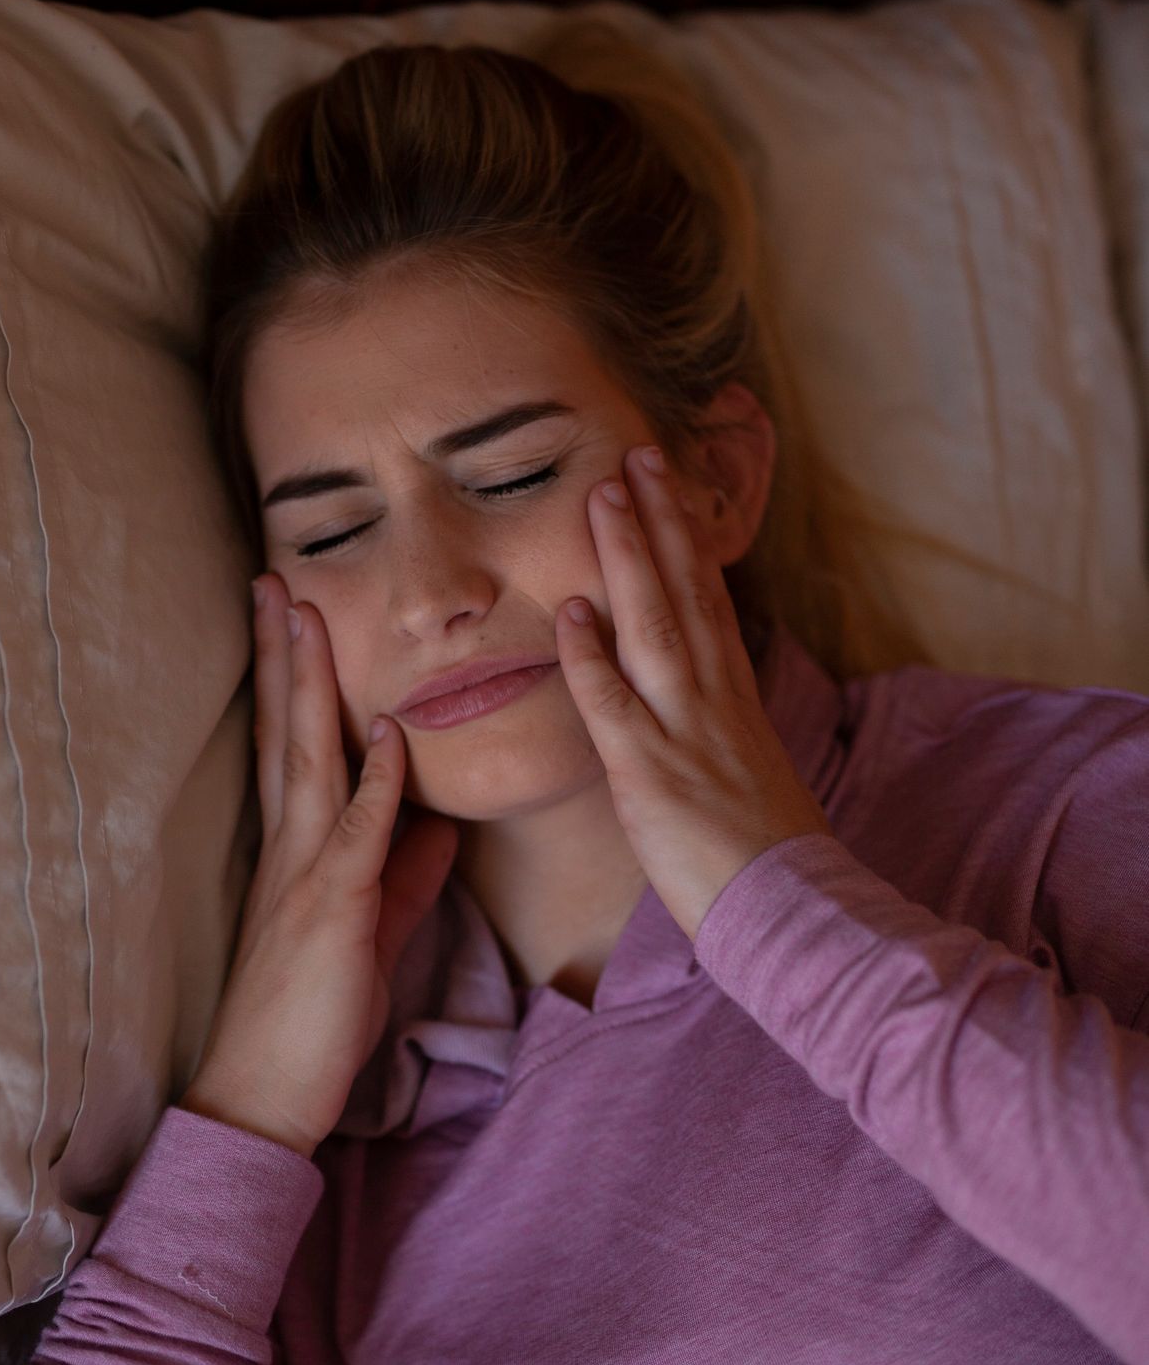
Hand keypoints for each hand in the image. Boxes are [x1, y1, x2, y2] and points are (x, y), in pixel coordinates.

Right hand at [183, 573, 457, 1157]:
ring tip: (305, 617)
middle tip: (275, 580)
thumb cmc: (314, 1017)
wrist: (266, 1097)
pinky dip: (370, 782)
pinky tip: (380, 733)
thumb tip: (438, 823)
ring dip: (310, 686)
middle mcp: (291, 847)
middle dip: (284, 653)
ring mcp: (305, 874)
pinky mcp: (331, 913)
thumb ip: (403, 871)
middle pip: (285, 730)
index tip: (293, 614)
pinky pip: (354, 836)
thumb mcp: (372, 928)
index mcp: (298, 848)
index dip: (294, 677)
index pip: (293, 743)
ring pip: (306, 760)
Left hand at [553, 444, 831, 942]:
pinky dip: (591, 656)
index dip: (685, 538)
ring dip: (626, 558)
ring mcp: (683, 731)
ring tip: (604, 495)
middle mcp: (712, 699)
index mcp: (733, 697)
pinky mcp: (650, 775)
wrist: (795, 911)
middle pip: (685, 592)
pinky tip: (570, 611)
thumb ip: (720, 723)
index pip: (708, 597)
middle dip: (658, 519)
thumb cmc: (766, 854)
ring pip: (652, 627)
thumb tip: (703, 692)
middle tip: (636, 454)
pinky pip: (614, 706)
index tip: (667, 484)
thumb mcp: (747, 768)